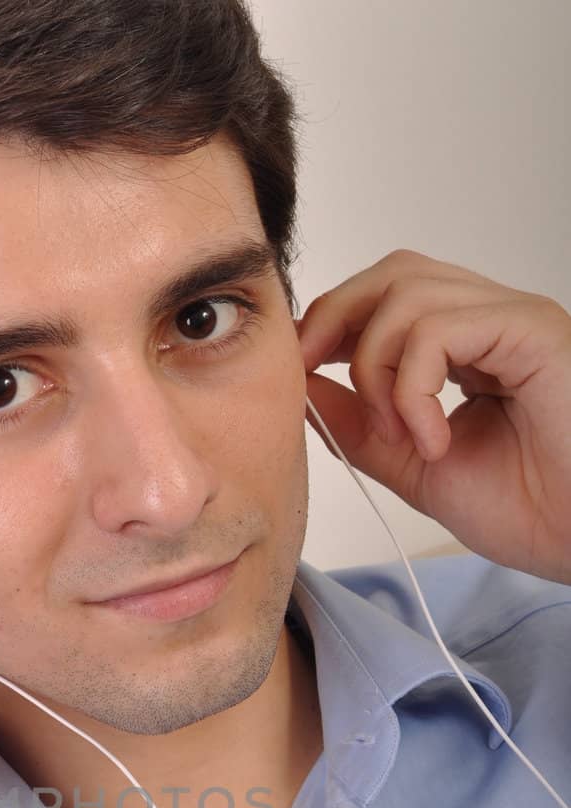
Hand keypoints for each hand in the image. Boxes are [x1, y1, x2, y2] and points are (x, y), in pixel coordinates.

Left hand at [295, 249, 570, 584]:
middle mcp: (492, 321)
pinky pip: (439, 329)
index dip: (330, 326)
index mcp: (467, 347)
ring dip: (376, 369)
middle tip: (312, 382)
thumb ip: (361, 426)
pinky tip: (433, 439)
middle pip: (391, 274)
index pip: (384, 298)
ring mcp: (513, 319)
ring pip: (406, 294)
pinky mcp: (532, 329)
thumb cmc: (529, 508)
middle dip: (333, 322)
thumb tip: (302, 385)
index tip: (300, 375)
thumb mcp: (416, 466)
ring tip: (400, 435)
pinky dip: (412, 388)